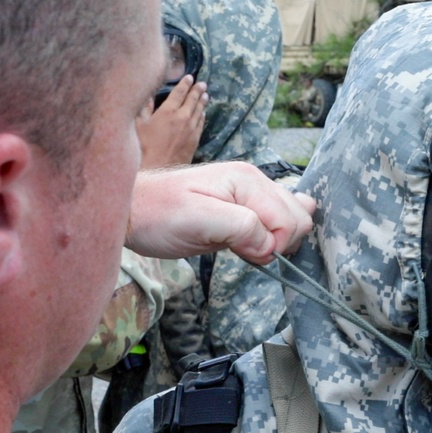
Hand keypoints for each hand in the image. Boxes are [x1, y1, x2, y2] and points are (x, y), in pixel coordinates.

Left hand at [126, 162, 315, 264]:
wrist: (132, 211)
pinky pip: (279, 221)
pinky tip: (251, 242)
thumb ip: (240, 227)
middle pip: (299, 217)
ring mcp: (252, 194)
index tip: (245, 253)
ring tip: (241, 246)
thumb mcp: (196, 220)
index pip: (290, 218)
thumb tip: (270, 245)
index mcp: (248, 180)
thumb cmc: (158, 214)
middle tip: (242, 250)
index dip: (273, 244)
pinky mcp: (245, 209)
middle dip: (278, 242)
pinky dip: (273, 237)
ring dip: (275, 241)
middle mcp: (255, 181)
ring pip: (293, 219)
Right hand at [137, 75, 207, 168]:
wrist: (158, 170)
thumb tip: (148, 93)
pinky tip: (203, 113)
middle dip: (197, 90)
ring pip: (199, 111)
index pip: (179, 93)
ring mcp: (191, 129)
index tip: (189, 77)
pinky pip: (201, 124)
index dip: (185, 84)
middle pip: (192, 100)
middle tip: (202, 83)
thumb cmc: (144, 147)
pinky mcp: (195, 140)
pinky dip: (202, 116)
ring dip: (202, 102)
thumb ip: (145, 107)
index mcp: (168, 111)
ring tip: (205, 95)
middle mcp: (182, 118)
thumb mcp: (139, 125)